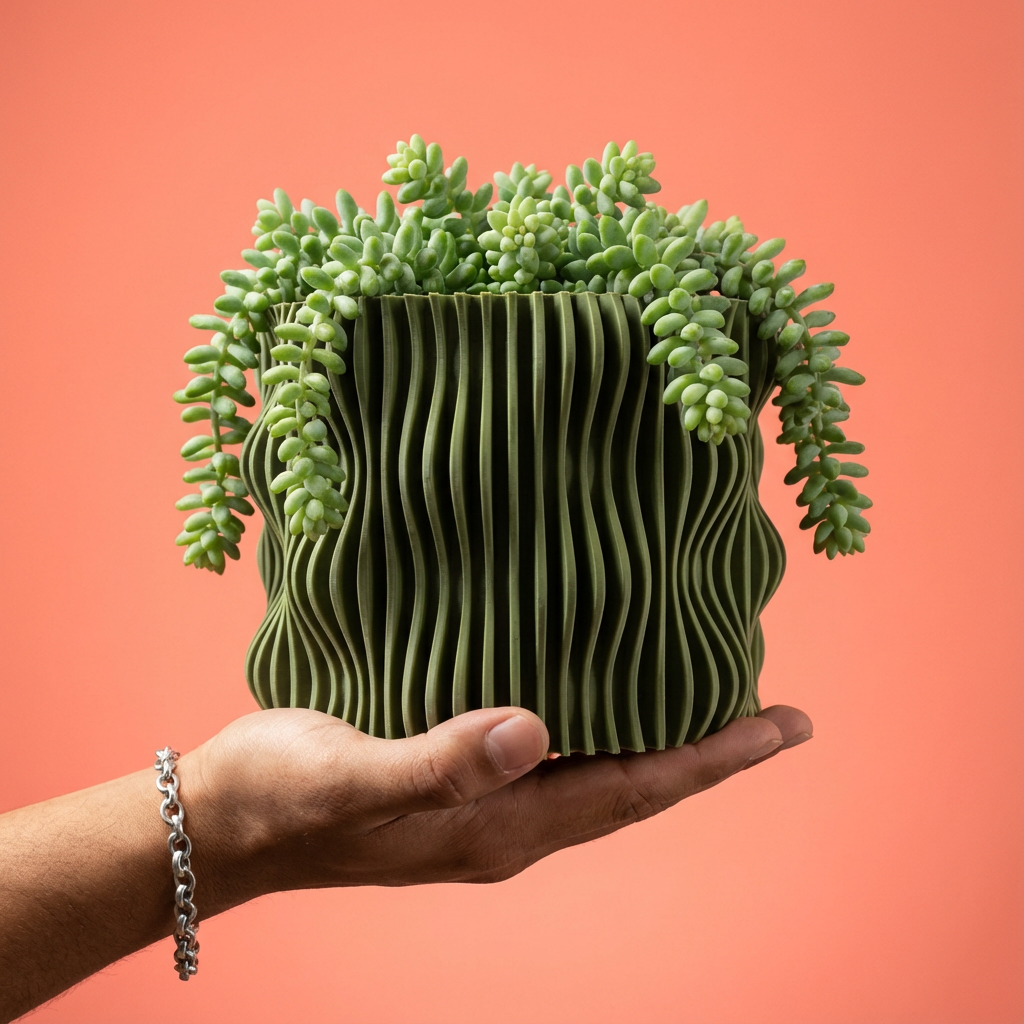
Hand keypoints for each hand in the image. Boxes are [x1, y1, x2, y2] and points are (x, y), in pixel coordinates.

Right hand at [183, 703, 812, 904]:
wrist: (226, 818)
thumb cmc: (283, 796)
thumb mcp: (355, 777)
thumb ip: (442, 763)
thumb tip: (535, 732)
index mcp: (502, 827)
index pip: (635, 790)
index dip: (714, 759)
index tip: (786, 726)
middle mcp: (508, 824)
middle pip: (635, 787)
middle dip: (708, 753)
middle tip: (773, 715)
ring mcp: (485, 806)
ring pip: (600, 772)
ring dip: (660, 742)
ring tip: (709, 701)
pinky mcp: (458, 780)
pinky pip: (554, 753)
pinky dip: (599, 726)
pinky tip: (600, 693)